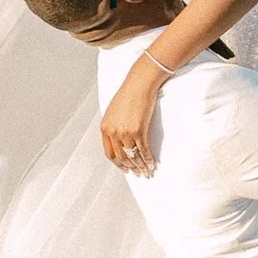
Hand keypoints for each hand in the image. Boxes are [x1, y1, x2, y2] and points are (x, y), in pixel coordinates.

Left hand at [100, 54, 164, 173]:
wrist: (138, 84)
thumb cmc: (128, 94)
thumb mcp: (113, 111)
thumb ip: (113, 126)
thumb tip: (119, 140)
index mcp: (105, 128)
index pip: (109, 153)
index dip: (118, 163)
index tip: (124, 168)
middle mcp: (113, 132)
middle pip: (121, 157)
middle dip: (130, 168)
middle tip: (137, 173)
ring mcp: (125, 132)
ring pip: (133, 156)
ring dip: (140, 166)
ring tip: (146, 171)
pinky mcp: (139, 130)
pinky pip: (143, 150)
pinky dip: (148, 159)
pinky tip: (152, 163)